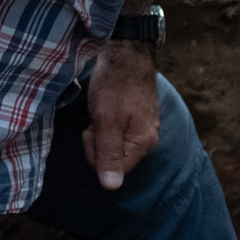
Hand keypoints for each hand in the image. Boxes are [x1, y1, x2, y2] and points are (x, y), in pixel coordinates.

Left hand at [86, 41, 162, 189]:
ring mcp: (142, 127)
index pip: (113, 170)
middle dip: (97, 142)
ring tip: (100, 109)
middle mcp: (147, 139)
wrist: (126, 51)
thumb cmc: (115, 84)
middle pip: (113, 158)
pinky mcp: (136, 116)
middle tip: (96, 118)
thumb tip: (111, 187)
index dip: (96, 153)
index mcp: (143, 143)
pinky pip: (116, 131)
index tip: (92, 130)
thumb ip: (108, 154)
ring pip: (112, 144)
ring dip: (100, 130)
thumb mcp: (107, 121)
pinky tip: (105, 107)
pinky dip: (105, 122)